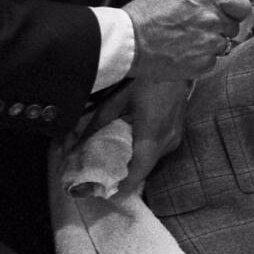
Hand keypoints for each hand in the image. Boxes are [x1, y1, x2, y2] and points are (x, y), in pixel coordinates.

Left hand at [82, 79, 191, 193]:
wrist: (176, 61)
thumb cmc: (145, 77)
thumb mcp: (117, 99)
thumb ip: (99, 123)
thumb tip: (76, 144)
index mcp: (151, 137)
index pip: (137, 173)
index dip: (121, 186)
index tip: (104, 193)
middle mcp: (167, 142)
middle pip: (143, 168)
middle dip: (123, 174)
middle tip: (100, 175)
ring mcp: (175, 137)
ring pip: (151, 159)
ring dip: (133, 162)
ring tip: (111, 160)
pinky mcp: (177, 131)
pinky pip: (158, 149)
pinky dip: (142, 151)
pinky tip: (128, 144)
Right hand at [122, 0, 253, 80]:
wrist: (130, 41)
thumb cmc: (146, 14)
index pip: (242, 5)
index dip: (238, 10)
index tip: (232, 14)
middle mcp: (213, 21)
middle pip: (234, 27)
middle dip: (221, 28)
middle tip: (200, 29)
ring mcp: (210, 44)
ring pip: (224, 45)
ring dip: (211, 45)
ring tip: (188, 42)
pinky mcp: (204, 64)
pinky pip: (213, 61)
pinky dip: (202, 59)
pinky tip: (184, 54)